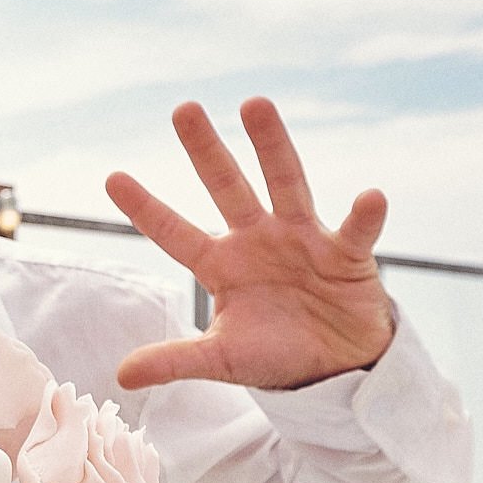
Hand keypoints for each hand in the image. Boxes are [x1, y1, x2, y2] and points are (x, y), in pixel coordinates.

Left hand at [105, 97, 393, 390]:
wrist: (337, 368)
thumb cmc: (275, 354)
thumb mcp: (221, 359)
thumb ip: (175, 359)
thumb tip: (120, 376)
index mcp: (221, 264)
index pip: (174, 232)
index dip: (146, 208)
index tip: (111, 178)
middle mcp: (257, 239)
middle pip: (227, 187)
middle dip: (205, 150)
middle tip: (183, 110)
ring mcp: (302, 239)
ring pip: (285, 183)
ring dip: (272, 146)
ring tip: (255, 105)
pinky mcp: (347, 255)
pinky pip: (356, 231)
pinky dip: (365, 215)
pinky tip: (371, 196)